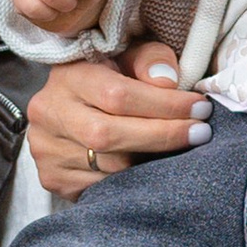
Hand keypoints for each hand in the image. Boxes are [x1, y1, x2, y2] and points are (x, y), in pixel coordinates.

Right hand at [25, 40, 205, 198]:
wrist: (69, 108)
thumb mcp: (129, 57)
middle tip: (201, 133)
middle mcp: (48, 113)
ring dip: (150, 161)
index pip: (117, 95)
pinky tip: (149, 169)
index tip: (200, 109)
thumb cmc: (110, 78)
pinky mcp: (52, 178)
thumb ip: (151, 59)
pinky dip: (131, 182)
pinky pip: (100, 188)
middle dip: (163, 136)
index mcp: (67, 76)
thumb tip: (169, 81)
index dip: (165, 105)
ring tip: (177, 150)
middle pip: (109, 135)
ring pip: (108, 167)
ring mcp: (46, 149)